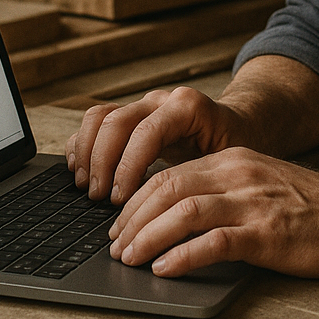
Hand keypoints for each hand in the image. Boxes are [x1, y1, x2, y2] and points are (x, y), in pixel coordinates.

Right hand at [65, 86, 246, 203]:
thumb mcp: (229, 164)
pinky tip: (80, 172)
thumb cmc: (235, 149)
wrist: (238, 128)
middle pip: (117, 121)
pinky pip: (96, 121)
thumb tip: (176, 216)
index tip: (119, 199)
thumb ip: (203, 180)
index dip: (128, 166)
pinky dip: (82, 144)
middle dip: (103, 162)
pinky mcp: (131, 117)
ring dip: (88, 153)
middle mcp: (161, 101)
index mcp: (187, 107)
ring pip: (100, 116)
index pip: (146, 131)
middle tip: (99, 198)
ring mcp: (143, 107)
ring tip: (87, 187)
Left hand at [108, 147, 318, 277]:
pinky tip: (165, 269)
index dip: (137, 199)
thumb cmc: (311, 206)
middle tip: (116, 244)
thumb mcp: (261, 182)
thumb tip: (176, 212)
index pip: (170, 173)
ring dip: (148, 236)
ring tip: (130, 258)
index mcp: (234, 159)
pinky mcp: (268, 234)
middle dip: (133, 217)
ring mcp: (253, 203)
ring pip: (184, 211)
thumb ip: (223, 189)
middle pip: (168, 187)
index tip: (120, 223)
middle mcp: (239, 174)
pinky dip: (183, 256)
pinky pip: (215, 241)